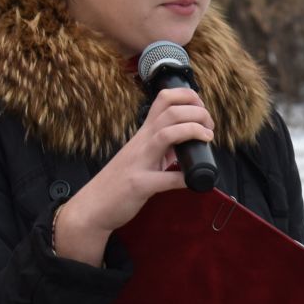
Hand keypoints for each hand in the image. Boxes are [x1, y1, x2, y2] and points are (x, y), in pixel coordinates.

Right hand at [54, 87, 213, 264]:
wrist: (93, 206)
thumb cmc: (118, 182)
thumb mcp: (142, 157)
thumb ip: (163, 149)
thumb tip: (186, 144)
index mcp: (144, 134)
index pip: (164, 99)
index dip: (188, 97)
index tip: (202, 110)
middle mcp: (141, 143)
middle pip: (170, 111)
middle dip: (198, 112)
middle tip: (209, 127)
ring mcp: (139, 162)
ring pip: (166, 134)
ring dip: (192, 130)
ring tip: (207, 138)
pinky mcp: (138, 185)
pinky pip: (165, 179)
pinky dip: (183, 179)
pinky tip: (193, 181)